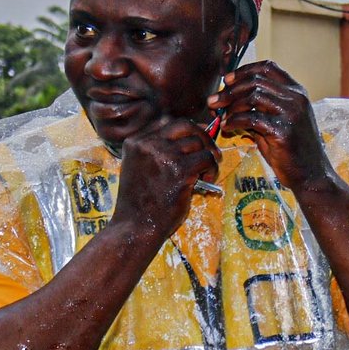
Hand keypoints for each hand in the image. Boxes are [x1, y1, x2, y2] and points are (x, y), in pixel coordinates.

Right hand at [111, 117, 219, 240]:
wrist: (135, 226)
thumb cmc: (139, 203)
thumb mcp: (138, 168)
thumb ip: (155, 152)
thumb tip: (190, 139)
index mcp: (135, 142)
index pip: (167, 122)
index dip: (188, 129)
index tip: (198, 139)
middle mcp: (148, 144)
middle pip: (185, 125)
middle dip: (203, 136)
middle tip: (212, 152)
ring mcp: (164, 156)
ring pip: (198, 142)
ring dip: (209, 156)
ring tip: (207, 171)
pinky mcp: (180, 170)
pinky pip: (207, 159)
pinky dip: (212, 168)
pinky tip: (207, 180)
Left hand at [207, 61, 332, 192]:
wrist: (311, 175)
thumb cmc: (292, 151)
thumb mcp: (279, 122)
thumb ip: (259, 109)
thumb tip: (228, 101)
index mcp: (297, 92)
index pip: (268, 67)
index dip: (244, 71)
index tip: (227, 80)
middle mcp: (296, 98)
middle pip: (256, 80)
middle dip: (230, 90)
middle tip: (214, 101)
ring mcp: (291, 113)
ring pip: (253, 96)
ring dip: (230, 105)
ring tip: (220, 116)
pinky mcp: (283, 131)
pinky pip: (251, 118)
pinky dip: (234, 121)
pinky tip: (227, 127)